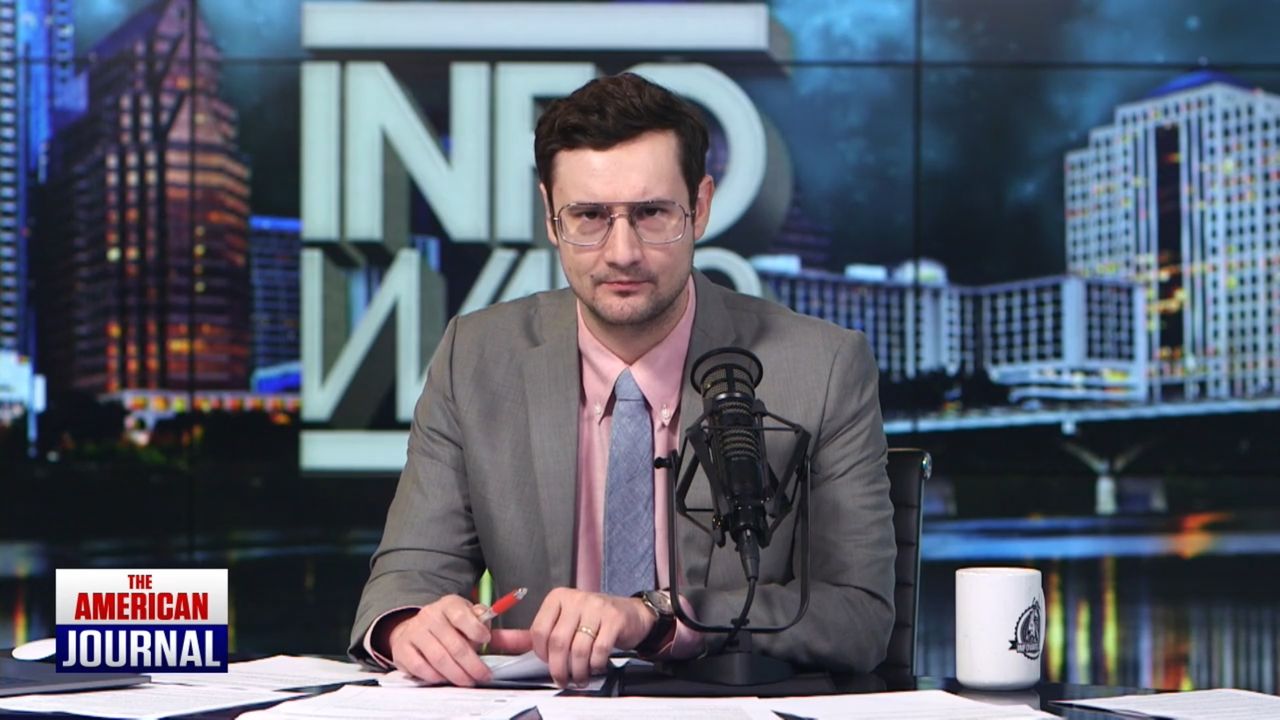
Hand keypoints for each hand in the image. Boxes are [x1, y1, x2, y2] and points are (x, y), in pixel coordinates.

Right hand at [386, 594, 531, 685]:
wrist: (412, 628)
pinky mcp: (403, 648)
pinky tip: (445, 679)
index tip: (486, 641)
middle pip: (454, 643)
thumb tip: (507, 632)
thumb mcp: (466, 616)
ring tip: (468, 680)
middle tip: (483, 675)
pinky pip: (420, 666)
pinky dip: (434, 675)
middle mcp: (430, 615)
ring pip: (438, 657)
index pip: (463, 615)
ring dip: (456, 673)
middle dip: (472, 663)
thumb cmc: (447, 625)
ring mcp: (415, 631)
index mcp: (449, 605)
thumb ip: (484, 622)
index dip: (476, 629)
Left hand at [529, 587, 653, 687]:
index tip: (548, 663)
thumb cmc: (593, 620)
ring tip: (580, 677)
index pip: (539, 630)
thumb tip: (499, 641)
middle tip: (563, 679)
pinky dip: (595, 665)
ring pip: (578, 649)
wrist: (630, 614)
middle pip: (558, 642)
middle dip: (559, 668)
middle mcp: (576, 598)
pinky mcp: (614, 619)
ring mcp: (596, 607)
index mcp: (558, 597)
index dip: (542, 654)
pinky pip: (599, 650)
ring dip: (578, 671)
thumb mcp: (564, 621)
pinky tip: (595, 666)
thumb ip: (535, 633)